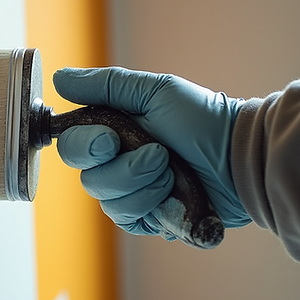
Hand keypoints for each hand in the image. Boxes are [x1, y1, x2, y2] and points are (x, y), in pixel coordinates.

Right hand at [52, 67, 250, 236]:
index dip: (85, 146)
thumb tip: (57, 79)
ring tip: (173, 174)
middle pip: (87, 178)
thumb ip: (105, 85)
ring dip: (145, 186)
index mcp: (111, 131)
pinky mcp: (148, 219)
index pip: (71, 146)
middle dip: (124, 169)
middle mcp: (115, 163)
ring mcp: (130, 194)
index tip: (111, 139)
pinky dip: (153, 206)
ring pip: (108, 203)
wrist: (242, 159)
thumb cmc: (203, 119)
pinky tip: (174, 194)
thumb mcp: (154, 91)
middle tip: (158, 154)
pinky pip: (129, 221)